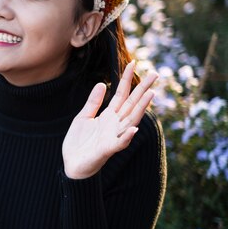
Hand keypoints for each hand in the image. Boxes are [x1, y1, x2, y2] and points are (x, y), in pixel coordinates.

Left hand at [62, 61, 157, 178]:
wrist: (72, 165)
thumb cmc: (79, 143)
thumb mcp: (83, 118)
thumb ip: (93, 102)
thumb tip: (103, 83)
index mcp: (109, 116)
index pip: (121, 94)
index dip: (126, 79)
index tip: (132, 63)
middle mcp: (115, 124)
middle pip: (132, 104)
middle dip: (143, 89)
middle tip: (155, 74)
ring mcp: (113, 136)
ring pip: (130, 120)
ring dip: (141, 108)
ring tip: (150, 94)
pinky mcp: (107, 150)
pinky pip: (119, 143)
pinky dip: (126, 137)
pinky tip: (133, 129)